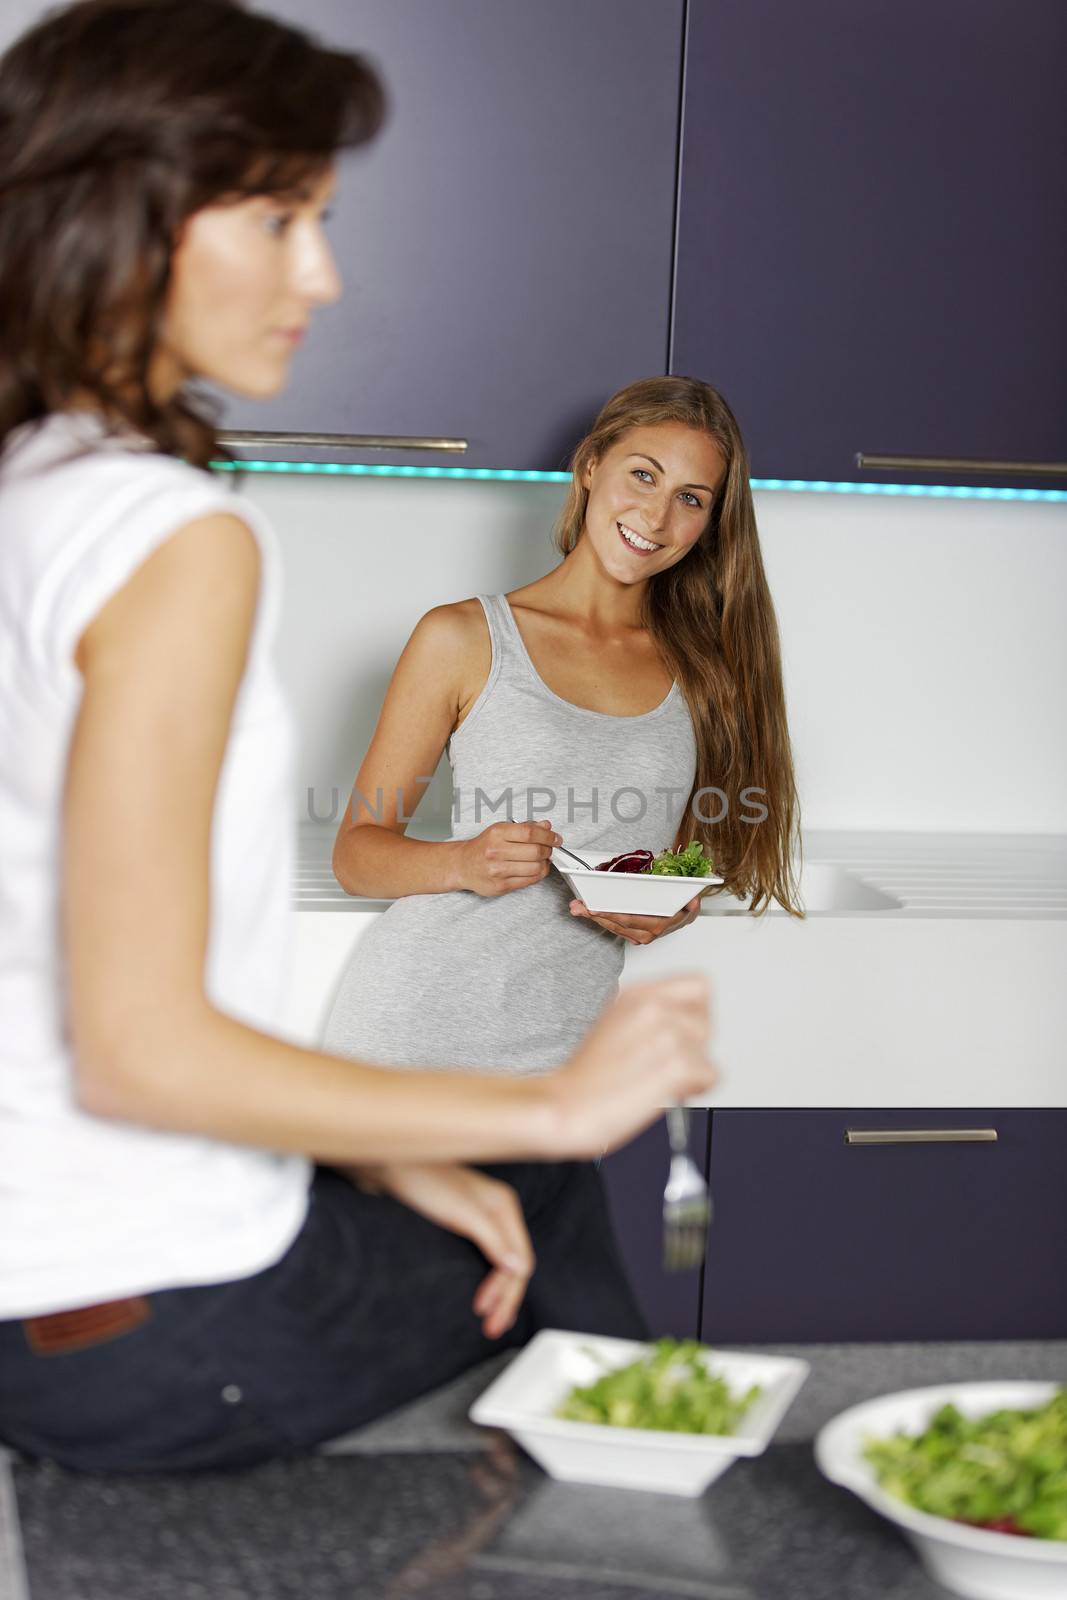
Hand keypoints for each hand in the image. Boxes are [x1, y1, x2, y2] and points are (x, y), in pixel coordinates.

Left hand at [343, 1162, 533, 1338]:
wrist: (390, 1168)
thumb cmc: (423, 1184)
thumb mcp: (461, 1213)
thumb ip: (492, 1239)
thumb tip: (520, 1268)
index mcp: (504, 1206)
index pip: (520, 1259)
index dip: (506, 1290)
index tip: (484, 1312)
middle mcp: (498, 1212)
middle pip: (513, 1264)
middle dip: (506, 1298)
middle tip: (491, 1329)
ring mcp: (482, 1218)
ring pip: (501, 1264)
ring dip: (499, 1293)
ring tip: (489, 1321)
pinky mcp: (465, 1225)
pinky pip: (487, 1258)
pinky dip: (488, 1281)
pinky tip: (483, 1296)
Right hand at [455, 818, 561, 897]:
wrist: (462, 865)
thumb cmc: (483, 847)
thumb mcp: (500, 831)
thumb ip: (525, 828)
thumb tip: (546, 826)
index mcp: (497, 834)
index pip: (530, 832)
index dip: (548, 835)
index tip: (555, 838)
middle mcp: (496, 851)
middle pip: (535, 851)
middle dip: (548, 850)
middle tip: (549, 848)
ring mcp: (498, 870)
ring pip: (535, 867)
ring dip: (545, 863)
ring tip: (542, 859)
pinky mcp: (501, 885)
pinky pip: (530, 880)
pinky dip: (538, 874)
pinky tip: (535, 868)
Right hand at [547, 973, 717, 1158]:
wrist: (565, 1106)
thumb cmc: (585, 1077)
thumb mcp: (614, 1023)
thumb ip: (650, 1015)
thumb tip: (684, 1024)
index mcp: (637, 994)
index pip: (698, 985)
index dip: (695, 1014)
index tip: (682, 1034)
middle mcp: (653, 1008)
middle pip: (707, 1021)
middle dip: (694, 1046)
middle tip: (666, 1063)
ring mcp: (666, 1034)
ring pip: (707, 1051)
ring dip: (691, 1071)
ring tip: (658, 1080)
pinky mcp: (676, 1065)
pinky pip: (710, 1075)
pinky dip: (696, 1089)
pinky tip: (669, 1092)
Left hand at [568, 892, 702, 944]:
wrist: (686, 917)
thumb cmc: (684, 907)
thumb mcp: (691, 904)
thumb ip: (692, 904)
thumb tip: (693, 901)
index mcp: (659, 925)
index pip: (628, 919)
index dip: (609, 914)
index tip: (593, 908)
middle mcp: (647, 934)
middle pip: (614, 924)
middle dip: (593, 915)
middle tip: (576, 906)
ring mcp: (639, 936)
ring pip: (612, 927)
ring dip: (593, 918)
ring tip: (576, 908)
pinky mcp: (634, 936)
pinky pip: (614, 928)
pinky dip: (600, 920)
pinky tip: (588, 913)